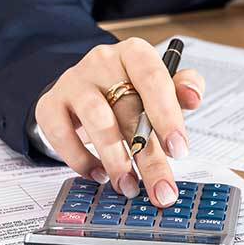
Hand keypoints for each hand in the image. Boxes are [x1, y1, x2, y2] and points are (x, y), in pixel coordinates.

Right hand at [34, 38, 204, 206]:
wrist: (84, 90)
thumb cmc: (129, 92)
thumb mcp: (160, 88)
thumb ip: (182, 89)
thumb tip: (193, 96)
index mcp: (135, 54)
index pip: (154, 79)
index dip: (167, 115)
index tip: (179, 150)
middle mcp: (102, 62)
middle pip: (129, 110)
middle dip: (148, 158)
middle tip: (162, 191)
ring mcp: (73, 82)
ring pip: (96, 121)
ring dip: (115, 160)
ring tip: (129, 187)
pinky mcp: (50, 105)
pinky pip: (63, 135)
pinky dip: (82, 160)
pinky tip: (100, 175)